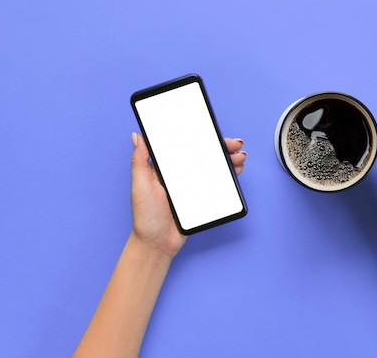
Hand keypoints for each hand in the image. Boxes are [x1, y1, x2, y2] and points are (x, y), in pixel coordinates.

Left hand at [130, 133, 246, 257]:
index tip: (214, 131)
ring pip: (214, 167)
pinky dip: (229, 176)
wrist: (157, 244)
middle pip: (204, 155)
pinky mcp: (202, 198)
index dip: (201, 136)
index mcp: (166, 167)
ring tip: (240, 158)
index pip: (186, 146)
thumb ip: (139, 160)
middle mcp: (181, 174)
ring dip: (229, 160)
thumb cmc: (145, 216)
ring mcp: (192, 186)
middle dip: (222, 147)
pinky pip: (218, 184)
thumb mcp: (140, 185)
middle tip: (235, 146)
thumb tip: (137, 135)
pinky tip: (236, 172)